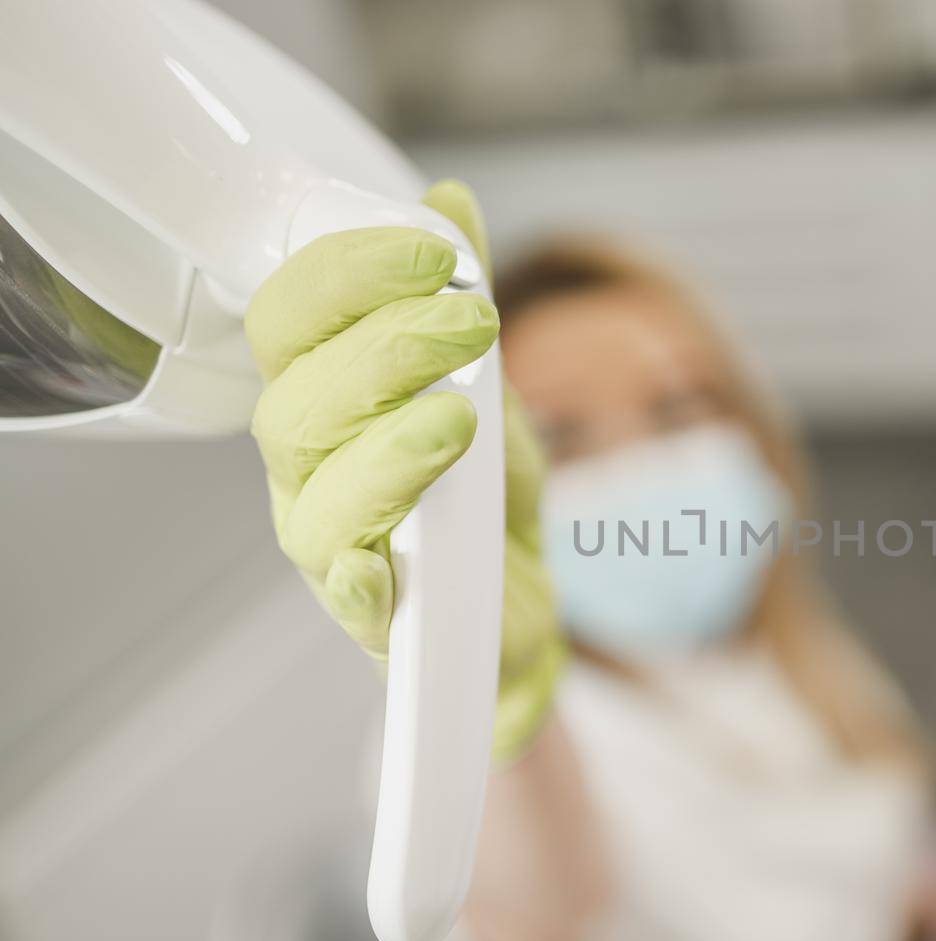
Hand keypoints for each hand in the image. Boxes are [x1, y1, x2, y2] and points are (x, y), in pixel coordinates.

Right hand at [246, 180, 562, 762]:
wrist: (518, 592)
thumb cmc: (480, 488)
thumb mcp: (485, 380)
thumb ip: (457, 297)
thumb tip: (448, 201)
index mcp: (319, 395)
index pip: (288, 320)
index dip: (348, 276)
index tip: (436, 256)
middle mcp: (308, 467)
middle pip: (295, 406)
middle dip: (386, 351)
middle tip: (473, 326)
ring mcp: (331, 543)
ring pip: (317, 495)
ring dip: (388, 448)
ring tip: (460, 418)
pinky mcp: (372, 614)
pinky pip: (345, 596)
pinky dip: (359, 576)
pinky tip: (386, 558)